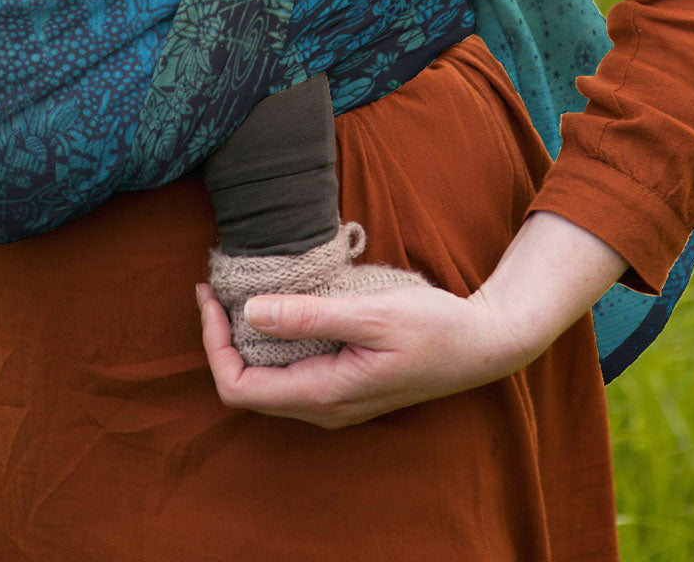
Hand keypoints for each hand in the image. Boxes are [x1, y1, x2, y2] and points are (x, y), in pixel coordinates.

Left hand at [195, 210, 627, 428]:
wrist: (482, 344)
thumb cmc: (433, 327)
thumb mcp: (372, 313)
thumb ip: (311, 316)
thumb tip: (251, 311)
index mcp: (325, 394)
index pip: (239, 387)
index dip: (213, 344)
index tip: (210, 296)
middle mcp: (323, 406)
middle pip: (245, 386)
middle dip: (220, 338)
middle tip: (214, 287)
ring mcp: (334, 399)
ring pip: (266, 380)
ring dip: (243, 339)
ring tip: (236, 290)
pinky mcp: (344, 384)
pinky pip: (289, 370)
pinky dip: (270, 339)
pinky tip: (276, 303)